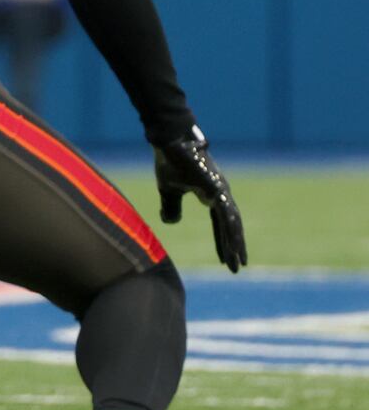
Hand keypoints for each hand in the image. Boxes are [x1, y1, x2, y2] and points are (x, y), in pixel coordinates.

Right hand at [154, 128, 245, 272]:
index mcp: (211, 193)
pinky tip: (234, 245)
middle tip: (239, 268)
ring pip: (232, 224)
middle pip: (230, 226)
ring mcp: (221, 191)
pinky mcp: (217, 189)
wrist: (171, 141)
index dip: (223, 241)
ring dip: (236, 244)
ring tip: (240, 263)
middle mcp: (221, 193)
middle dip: (234, 247)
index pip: (220, 223)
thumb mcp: (168, 190)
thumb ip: (171, 206)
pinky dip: (231, 232)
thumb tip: (171, 222)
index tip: (226, 259)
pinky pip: (226, 215)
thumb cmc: (170, 161)